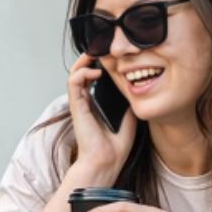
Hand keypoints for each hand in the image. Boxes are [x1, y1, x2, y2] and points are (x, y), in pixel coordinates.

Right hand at [66, 53, 136, 178]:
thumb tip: (138, 90)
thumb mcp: (129, 119)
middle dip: (90, 59)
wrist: (106, 162)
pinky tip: (95, 72)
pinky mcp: (76, 107)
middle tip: (103, 49)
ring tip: (96, 54)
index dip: (99, 65)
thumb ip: (129, 104)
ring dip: (83, 61)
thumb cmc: (115, 147)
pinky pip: (73, 82)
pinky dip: (82, 72)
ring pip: (75, 74)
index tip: (112, 57)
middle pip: (82, 73)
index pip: (93, 79)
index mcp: (95, 106)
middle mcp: (85, 103)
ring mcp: (80, 104)